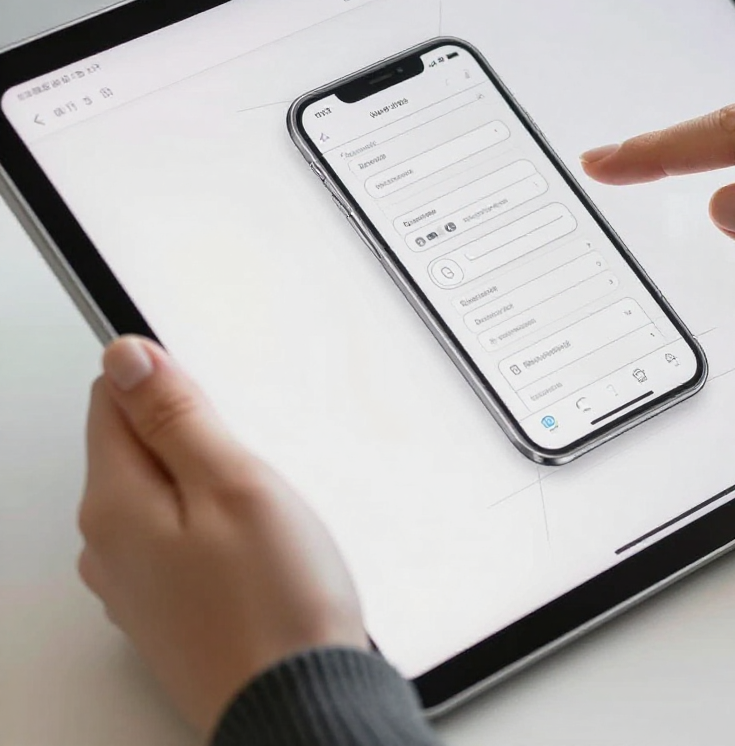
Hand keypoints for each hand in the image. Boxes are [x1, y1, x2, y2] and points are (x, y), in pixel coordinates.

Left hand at [78, 336, 367, 734]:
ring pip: (163, 493)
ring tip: (263, 510)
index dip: (167, 384)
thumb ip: (174, 417)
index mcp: (114, 505)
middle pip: (136, 446)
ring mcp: (135, 582)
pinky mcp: (167, 606)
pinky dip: (213, 525)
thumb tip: (126, 358)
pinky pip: (179, 537)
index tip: (215, 404)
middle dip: (194, 436)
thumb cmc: (274, 602)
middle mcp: (107, 546)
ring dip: (209, 482)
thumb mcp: (232, 483)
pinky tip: (257, 548)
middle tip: (251, 465)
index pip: (109, 400)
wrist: (298, 705)